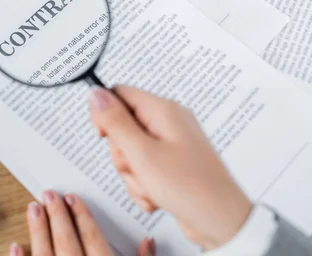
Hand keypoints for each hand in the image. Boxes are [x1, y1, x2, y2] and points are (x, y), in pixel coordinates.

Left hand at [9, 191, 154, 255]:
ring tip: (33, 208)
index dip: (82, 216)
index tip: (73, 198)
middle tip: (50, 194)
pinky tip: (15, 246)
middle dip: (58, 215)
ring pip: (46, 254)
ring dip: (38, 230)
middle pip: (67, 241)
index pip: (92, 239)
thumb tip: (149, 242)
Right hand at [89, 86, 252, 249]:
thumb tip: (95, 94)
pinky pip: (143, 167)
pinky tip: (156, 195)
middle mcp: (168, 123)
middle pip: (122, 126)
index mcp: (163, 111)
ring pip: (130, 151)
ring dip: (132, 173)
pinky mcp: (172, 163)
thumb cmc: (190, 188)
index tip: (104, 136)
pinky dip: (143, 183)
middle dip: (121, 153)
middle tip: (136, 166)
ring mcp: (171, 144)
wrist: (221, 223)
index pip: (119, 94)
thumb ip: (115, 122)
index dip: (105, 114)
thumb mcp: (142, 153)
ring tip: (150, 185)